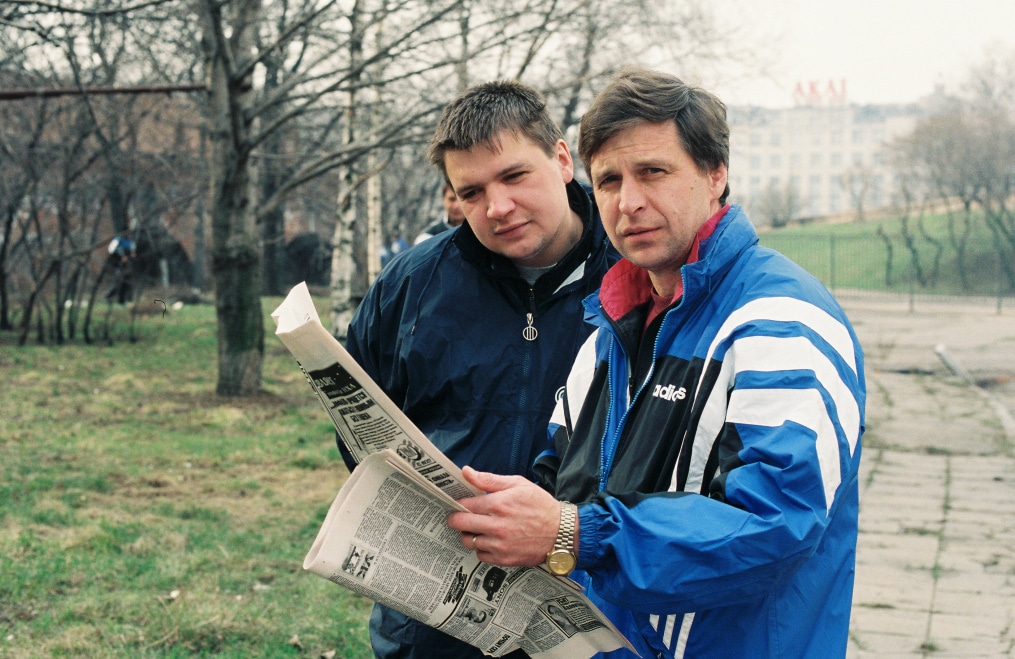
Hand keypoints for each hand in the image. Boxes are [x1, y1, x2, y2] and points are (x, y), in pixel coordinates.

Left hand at [446, 466, 561, 566]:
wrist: (561, 532)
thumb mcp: (518, 484)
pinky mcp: (504, 559)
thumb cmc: (540, 505)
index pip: (464, 504)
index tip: (460, 503)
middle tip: (460, 517)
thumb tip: (466, 472)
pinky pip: (480, 555)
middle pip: (460, 524)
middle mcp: (496, 526)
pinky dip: (482, 548)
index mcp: (498, 504)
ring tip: (479, 528)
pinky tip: (491, 540)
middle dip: (456, 519)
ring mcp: (499, 545)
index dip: (459, 503)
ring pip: (468, 541)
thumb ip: (489, 479)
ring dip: (470, 534)